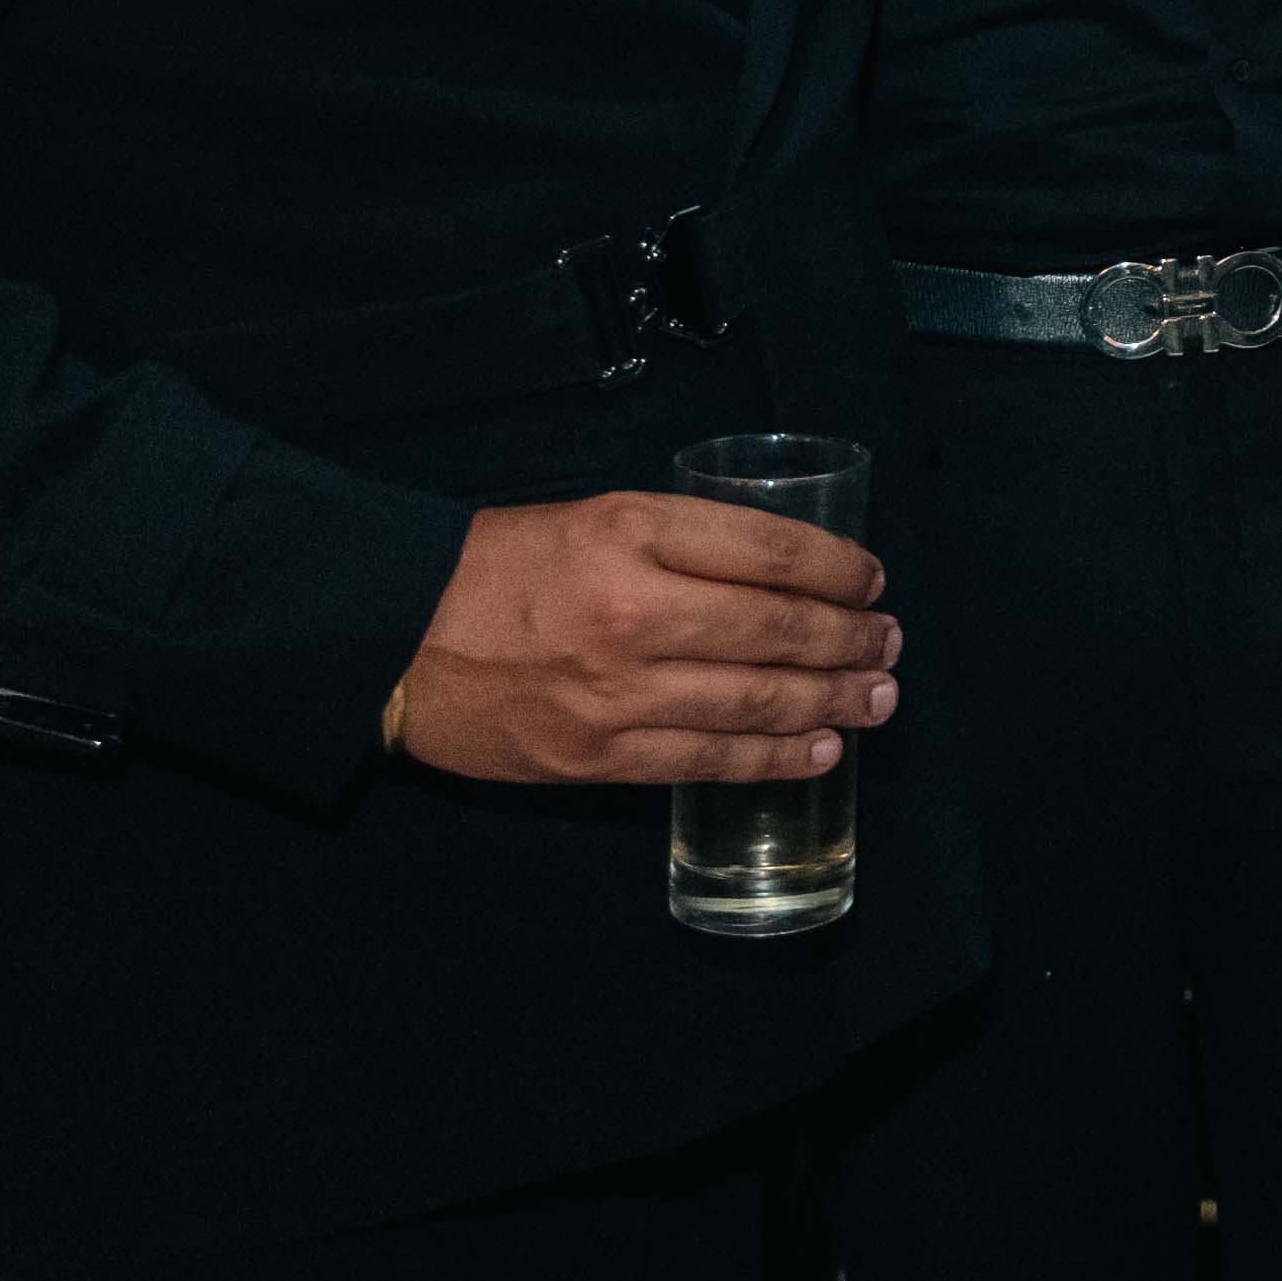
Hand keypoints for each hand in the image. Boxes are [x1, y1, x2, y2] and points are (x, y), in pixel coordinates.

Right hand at [389, 494, 896, 784]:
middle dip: (849, 639)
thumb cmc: (496, 569)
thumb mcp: (591, 518)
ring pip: (755, 701)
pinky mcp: (597, 756)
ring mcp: (617, 692)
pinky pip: (709, 761)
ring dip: (832, 701)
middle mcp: (634, 609)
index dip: (837, 568)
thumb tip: (782, 572)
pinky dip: (774, 758)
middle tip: (888, 644)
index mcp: (631, 531)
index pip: (767, 548)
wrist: (393, 637)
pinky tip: (819, 749)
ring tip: (877, 695)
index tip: (872, 580)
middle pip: (776, 627)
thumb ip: (679, 541)